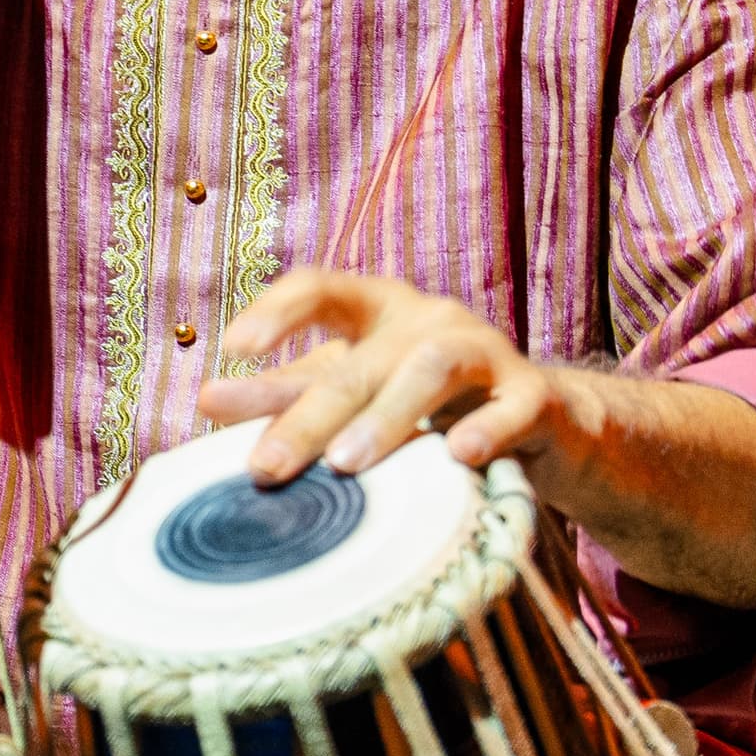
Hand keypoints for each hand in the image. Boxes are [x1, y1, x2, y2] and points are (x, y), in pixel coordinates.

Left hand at [199, 267, 570, 486]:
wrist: (549, 425)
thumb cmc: (434, 405)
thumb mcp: (358, 393)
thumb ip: (288, 396)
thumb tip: (206, 400)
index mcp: (380, 311)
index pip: (322, 288)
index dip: (278, 309)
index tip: (234, 345)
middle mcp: (430, 320)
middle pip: (362, 361)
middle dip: (310, 414)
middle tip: (265, 467)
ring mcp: (487, 353)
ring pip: (431, 370)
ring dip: (386, 417)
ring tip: (345, 464)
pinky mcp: (535, 398)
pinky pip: (513, 409)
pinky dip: (487, 429)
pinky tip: (459, 456)